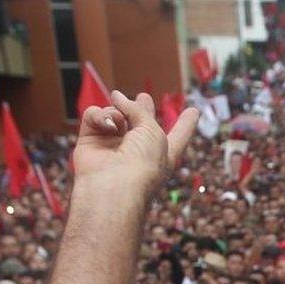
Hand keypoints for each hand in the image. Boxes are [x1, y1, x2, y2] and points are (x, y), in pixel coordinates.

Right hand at [74, 91, 199, 192]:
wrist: (111, 187)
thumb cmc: (141, 163)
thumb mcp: (152, 131)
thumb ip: (139, 110)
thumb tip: (116, 96)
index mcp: (163, 152)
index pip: (178, 134)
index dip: (186, 124)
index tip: (194, 111)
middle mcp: (138, 150)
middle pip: (142, 123)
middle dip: (143, 109)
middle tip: (144, 97)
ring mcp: (113, 146)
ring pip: (115, 114)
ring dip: (117, 112)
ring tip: (117, 122)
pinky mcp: (90, 142)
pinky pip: (94, 117)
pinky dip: (99, 116)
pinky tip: (105, 125)